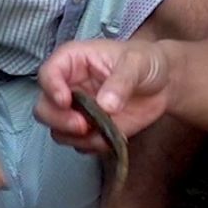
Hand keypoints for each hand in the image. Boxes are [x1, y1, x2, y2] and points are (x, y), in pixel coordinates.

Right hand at [35, 39, 172, 152]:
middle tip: (82, 125)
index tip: (65, 101)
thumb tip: (105, 105)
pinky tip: (112, 136)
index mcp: (74, 61)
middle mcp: (69, 87)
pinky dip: (92, 146)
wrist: (164, 85)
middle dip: (58, 120)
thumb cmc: (147, 62)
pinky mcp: (89, 130)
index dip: (51, 88)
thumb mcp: (137, 63)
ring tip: (102, 131)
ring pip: (57, 130)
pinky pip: (80, 145)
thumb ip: (121, 81)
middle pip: (43, 107)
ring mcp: (77, 111)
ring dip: (75, 137)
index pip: (48, 73)